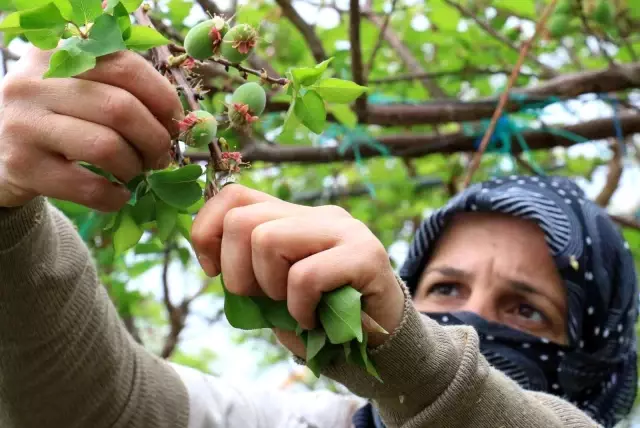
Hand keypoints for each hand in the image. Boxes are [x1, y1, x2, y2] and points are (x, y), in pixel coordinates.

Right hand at [0, 47, 183, 210]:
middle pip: (121, 109)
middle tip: (160, 155)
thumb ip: (122, 90)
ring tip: (135, 172)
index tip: (174, 122)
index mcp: (57, 54)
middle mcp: (34, 83)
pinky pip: (89, 187)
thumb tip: (178, 121)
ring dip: (135, 168)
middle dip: (155, 139)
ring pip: (107, 148)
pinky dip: (115, 196)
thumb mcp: (78, 89)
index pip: (127, 67)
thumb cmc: (55, 118)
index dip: (163, 99)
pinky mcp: (22, 166)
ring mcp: (24, 124)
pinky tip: (118, 194)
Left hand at [191, 184, 404, 356]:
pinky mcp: (365, 254)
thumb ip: (247, 269)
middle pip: (241, 220)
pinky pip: (305, 276)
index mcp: (292, 216)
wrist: (381, 341)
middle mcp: (317, 214)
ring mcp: (343, 230)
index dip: (206, 232)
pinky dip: (299, 308)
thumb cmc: (321, 316)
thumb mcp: (273, 291)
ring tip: (294, 307)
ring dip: (270, 288)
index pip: (234, 196)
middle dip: (236, 272)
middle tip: (263, 299)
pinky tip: (313, 319)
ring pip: (267, 240)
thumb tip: (212, 259)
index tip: (213, 272)